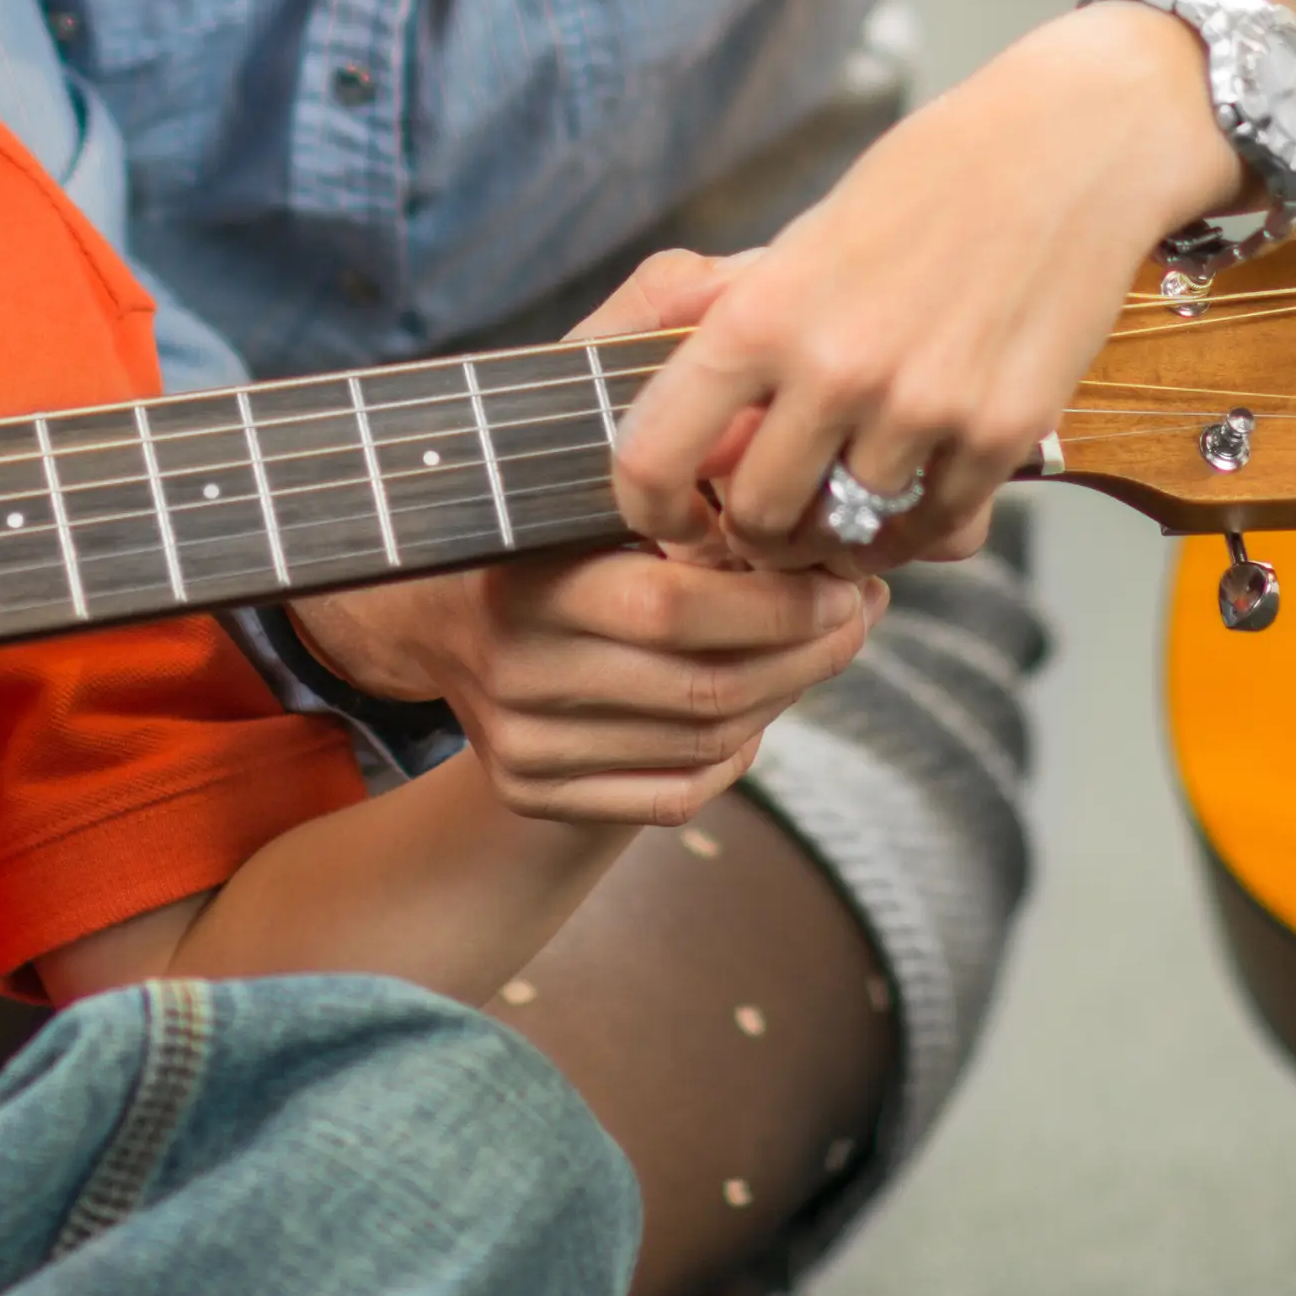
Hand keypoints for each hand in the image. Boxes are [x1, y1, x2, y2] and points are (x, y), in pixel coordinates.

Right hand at [290, 545, 879, 825]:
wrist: (435, 616)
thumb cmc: (541, 537)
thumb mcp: (587, 499)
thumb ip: (681, 505)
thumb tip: (810, 517)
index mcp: (527, 588)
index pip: (675, 608)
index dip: (778, 603)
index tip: (843, 580)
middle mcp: (518, 677)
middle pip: (704, 689)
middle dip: (808, 653)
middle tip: (859, 614)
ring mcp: (523, 747)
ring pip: (703, 747)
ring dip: (786, 697)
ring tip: (824, 647)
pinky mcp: (533, 793)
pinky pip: (672, 796)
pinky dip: (736, 755)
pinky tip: (759, 705)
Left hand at [600, 2, 1245, 567]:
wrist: (1067, 148)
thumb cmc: (928, 181)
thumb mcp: (803, 240)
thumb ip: (741, 326)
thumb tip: (675, 408)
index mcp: (760, 314)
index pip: (652, 456)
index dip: (648, 508)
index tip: (672, 517)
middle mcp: (833, 369)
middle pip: (758, 518)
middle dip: (758, 532)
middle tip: (776, 519)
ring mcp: (921, 407)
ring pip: (851, 534)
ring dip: (847, 530)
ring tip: (855, 495)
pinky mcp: (1001, 432)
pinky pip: (938, 526)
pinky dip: (922, 524)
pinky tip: (922, 486)